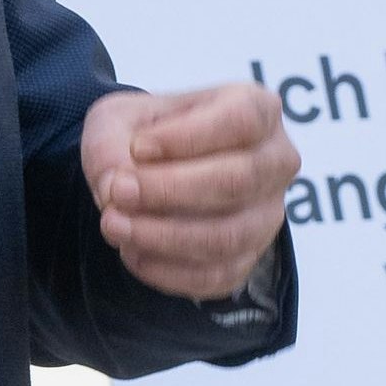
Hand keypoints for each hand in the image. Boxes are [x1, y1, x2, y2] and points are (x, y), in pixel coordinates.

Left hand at [82, 84, 297, 300]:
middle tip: (117, 190)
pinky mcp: (248, 259)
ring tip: (114, 225)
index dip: (187, 137)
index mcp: (257, 109)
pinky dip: (168, 270)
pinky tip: (132, 252)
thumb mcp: (118, 119)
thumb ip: (110, 143)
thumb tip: (114, 187)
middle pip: (238, 181)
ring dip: (164, 235)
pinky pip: (216, 276)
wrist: (150, 173)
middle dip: (169, 190)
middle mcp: (275, 162)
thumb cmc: (146, 136)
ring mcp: (266, 215)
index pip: (241, 120)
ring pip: (228, 236)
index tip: (138, 147)